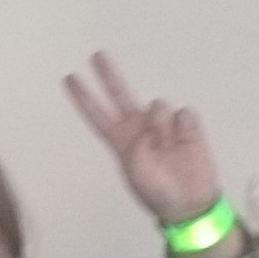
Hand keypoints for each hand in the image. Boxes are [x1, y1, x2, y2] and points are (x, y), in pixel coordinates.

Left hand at [62, 54, 224, 227]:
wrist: (189, 203)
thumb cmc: (158, 191)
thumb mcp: (138, 172)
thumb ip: (138, 143)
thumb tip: (154, 122)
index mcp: (122, 141)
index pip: (97, 115)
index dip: (83, 98)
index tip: (69, 79)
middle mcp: (140, 128)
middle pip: (120, 95)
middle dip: (108, 75)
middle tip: (97, 55)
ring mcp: (163, 126)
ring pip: (158, 106)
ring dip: (162, 126)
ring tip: (169, 148)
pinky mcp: (186, 127)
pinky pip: (183, 113)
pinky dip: (183, 127)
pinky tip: (185, 141)